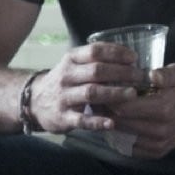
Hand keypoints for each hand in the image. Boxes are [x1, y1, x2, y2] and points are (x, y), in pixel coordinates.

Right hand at [26, 41, 157, 133]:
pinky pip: (81, 119)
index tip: (134, 58)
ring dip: (114, 93)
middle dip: (122, 73)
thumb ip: (96, 61)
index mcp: (71, 60)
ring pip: (91, 93)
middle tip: (141, 77)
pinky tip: (112, 123)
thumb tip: (130, 59)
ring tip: (133, 94)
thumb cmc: (64, 81)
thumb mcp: (73, 65)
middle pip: (97, 71)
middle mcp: (66, 76)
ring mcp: (63, 97)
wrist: (33, 102)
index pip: (95, 51)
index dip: (116, 53)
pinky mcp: (63, 117)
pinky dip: (97, 121)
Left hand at [102, 64, 174, 158]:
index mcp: (163, 108)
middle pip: (120, 122)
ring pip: (122, 136)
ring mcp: (158, 143)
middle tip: (99, 101)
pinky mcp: (157, 152)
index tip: (102, 90)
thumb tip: (152, 75)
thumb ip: (165, 74)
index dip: (108, 99)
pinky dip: (121, 138)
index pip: (124, 107)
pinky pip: (130, 149)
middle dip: (106, 111)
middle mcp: (160, 129)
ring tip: (106, 113)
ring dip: (111, 125)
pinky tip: (119, 127)